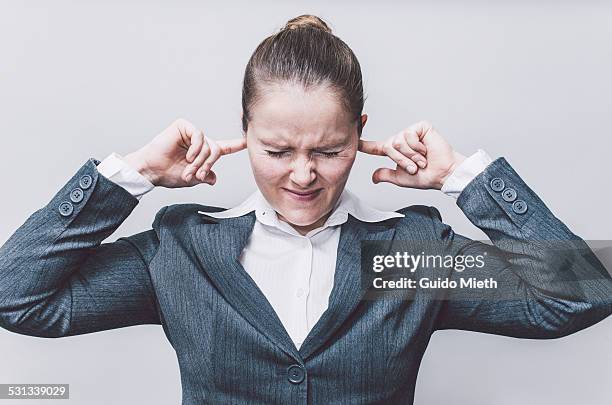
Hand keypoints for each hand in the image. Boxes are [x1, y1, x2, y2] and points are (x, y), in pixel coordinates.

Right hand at [124, 118, 246, 187]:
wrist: (152, 171)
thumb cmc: (168, 174)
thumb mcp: (192, 179)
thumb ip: (206, 177)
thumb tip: (214, 178)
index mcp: (202, 153)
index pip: (223, 148)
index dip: (236, 144)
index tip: (248, 140)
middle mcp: (198, 142)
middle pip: (216, 150)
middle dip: (208, 165)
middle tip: (198, 174)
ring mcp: (190, 133)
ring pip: (208, 145)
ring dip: (200, 160)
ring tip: (189, 167)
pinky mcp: (183, 126)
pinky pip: (200, 136)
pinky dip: (196, 149)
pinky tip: (187, 155)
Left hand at [358, 121, 465, 189]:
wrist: (442, 174)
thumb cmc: (425, 177)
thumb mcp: (400, 178)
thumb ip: (385, 175)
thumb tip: (373, 177)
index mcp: (394, 152)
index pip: (374, 147)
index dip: (363, 143)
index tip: (353, 136)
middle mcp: (400, 140)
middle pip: (388, 147)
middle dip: (402, 160)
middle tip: (415, 166)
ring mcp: (410, 132)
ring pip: (398, 142)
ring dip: (411, 155)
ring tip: (421, 159)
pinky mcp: (420, 127)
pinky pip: (409, 135)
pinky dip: (417, 147)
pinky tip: (426, 150)